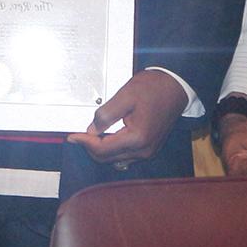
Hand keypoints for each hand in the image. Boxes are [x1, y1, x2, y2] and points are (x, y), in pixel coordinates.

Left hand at [66, 70, 188, 167]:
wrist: (175, 87)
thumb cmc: (154, 88)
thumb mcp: (125, 96)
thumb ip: (105, 115)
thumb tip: (91, 130)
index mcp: (137, 138)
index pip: (102, 149)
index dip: (84, 142)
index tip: (72, 137)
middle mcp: (144, 150)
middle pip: (106, 158)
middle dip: (90, 147)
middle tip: (79, 134)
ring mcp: (147, 151)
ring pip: (114, 159)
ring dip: (100, 149)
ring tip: (91, 135)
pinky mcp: (149, 148)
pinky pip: (125, 155)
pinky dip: (112, 149)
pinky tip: (106, 137)